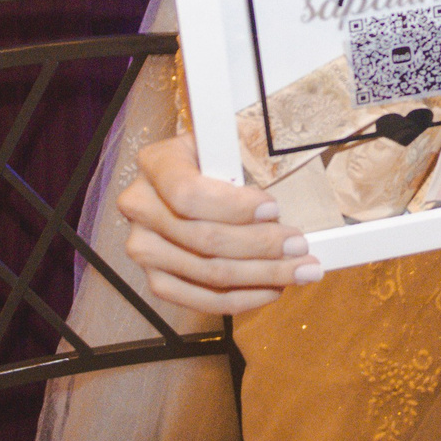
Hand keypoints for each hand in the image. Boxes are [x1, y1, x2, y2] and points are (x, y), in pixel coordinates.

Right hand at [118, 131, 322, 311]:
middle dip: (261, 245)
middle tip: (300, 245)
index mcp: (156, 163)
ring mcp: (143, 247)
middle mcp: (140, 206)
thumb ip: (247, 155)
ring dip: (262, 274)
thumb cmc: (219, 160)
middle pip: (203, 238)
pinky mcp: (157, 279)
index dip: (233, 206)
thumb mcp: (230, 142)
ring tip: (300, 269)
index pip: (188, 193)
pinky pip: (200, 299)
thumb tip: (281, 187)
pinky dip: (242, 297)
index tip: (274, 209)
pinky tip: (272, 288)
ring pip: (207, 272)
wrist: (194, 179)